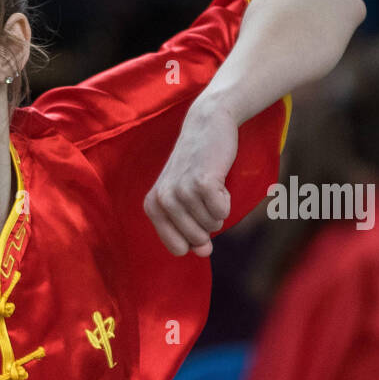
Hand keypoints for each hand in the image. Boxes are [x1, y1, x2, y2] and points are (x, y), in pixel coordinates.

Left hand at [144, 97, 239, 256]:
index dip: (194, 237)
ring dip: (219, 209)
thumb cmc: (196, 167)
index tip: (194, 213)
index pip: (178, 248)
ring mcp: (180, 191)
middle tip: (204, 195)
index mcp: (152, 208)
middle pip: (197, 238)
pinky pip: (222, 212)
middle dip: (209, 222)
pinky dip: (227, 200)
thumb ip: (192, 231)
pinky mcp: (201, 182)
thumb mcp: (186, 201)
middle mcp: (162, 200)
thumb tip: (203, 253)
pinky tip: (218, 179)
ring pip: (212, 224)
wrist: (206, 126)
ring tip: (211, 185)